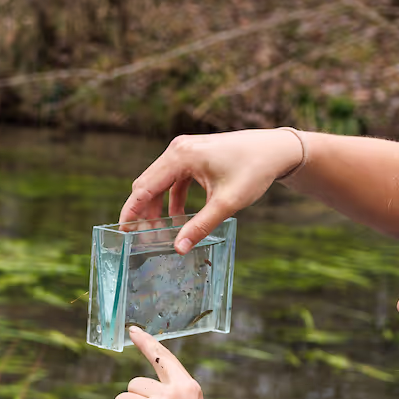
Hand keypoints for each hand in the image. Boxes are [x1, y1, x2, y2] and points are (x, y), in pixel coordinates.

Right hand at [119, 129, 304, 250]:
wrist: (276, 149)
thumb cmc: (254, 170)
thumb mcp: (227, 203)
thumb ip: (200, 226)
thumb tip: (178, 249)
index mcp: (181, 156)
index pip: (144, 188)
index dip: (131, 211)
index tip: (122, 232)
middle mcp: (178, 149)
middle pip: (147, 185)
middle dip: (143, 212)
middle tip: (142, 237)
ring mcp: (185, 150)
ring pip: (159, 183)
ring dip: (157, 206)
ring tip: (159, 231)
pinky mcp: (193, 155)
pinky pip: (173, 180)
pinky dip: (172, 199)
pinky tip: (179, 218)